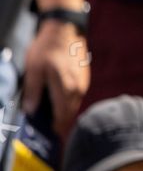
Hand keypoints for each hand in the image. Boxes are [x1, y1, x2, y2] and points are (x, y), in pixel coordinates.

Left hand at [21, 18, 88, 133]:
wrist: (65, 29)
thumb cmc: (47, 48)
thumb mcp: (33, 70)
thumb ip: (33, 92)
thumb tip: (30, 112)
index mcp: (65, 89)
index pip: (61, 117)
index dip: (55, 130)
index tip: (50, 142)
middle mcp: (78, 89)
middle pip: (69, 114)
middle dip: (60, 125)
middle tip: (48, 134)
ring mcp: (83, 82)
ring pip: (73, 105)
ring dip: (64, 114)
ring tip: (52, 120)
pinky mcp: (84, 77)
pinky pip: (76, 96)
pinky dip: (68, 103)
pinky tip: (59, 103)